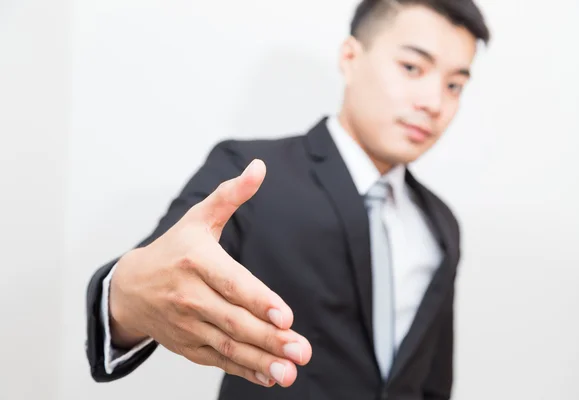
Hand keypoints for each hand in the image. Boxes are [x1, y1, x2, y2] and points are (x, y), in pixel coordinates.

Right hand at [108, 159, 311, 386]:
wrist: (129, 288)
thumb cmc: (173, 249)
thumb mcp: (198, 218)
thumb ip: (231, 195)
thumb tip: (260, 167)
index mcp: (195, 261)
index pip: (230, 283)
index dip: (257, 300)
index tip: (285, 316)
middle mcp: (190, 296)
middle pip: (233, 321)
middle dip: (269, 338)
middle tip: (302, 351)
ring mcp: (188, 324)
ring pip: (228, 345)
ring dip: (261, 360)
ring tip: (290, 372)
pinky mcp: (188, 344)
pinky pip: (218, 360)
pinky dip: (244, 369)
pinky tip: (269, 376)